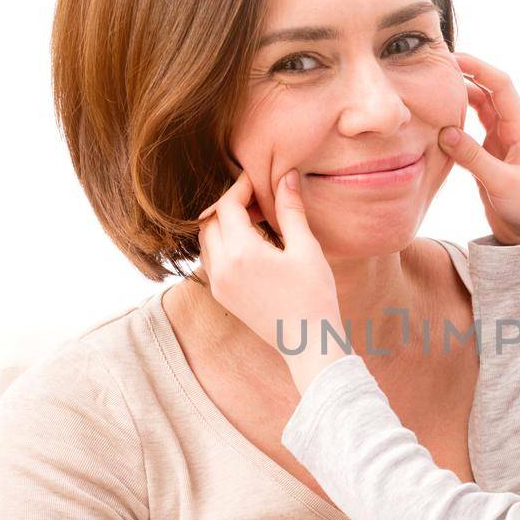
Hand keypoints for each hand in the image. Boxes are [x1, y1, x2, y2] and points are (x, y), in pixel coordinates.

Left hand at [196, 168, 346, 391]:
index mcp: (241, 253)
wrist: (308, 343)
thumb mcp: (306, 249)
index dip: (241, 187)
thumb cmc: (314, 296)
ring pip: (206, 239)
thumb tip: (286, 177)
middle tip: (258, 200)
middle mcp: (221, 267)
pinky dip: (222, 243)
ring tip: (255, 221)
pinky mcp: (221, 295)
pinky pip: (210, 259)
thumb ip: (291, 211)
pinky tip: (250, 244)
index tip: (258, 179)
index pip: (227, 205)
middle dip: (231, 204)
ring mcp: (218, 284)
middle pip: (211, 220)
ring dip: (224, 224)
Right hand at [437, 52, 519, 245]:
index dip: (478, 67)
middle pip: (484, 94)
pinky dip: (451, 129)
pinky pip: (467, 137)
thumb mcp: (503, 184)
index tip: (452, 57)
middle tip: (430, 72)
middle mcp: (511, 133)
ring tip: (427, 93)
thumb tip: (445, 131)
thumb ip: (474, 158)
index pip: (500, 86)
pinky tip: (433, 126)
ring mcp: (498, 147)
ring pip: (474, 115)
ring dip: (455, 103)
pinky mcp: (487, 163)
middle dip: (462, 79)